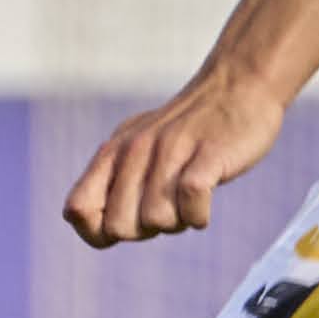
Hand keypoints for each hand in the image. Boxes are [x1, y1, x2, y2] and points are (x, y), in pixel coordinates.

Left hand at [64, 59, 288, 246]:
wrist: (241, 85)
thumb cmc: (190, 131)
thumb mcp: (141, 148)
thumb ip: (111, 182)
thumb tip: (86, 222)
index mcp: (114, 151)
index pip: (77, 209)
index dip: (96, 231)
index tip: (127, 224)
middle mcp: (135, 149)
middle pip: (119, 226)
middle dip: (145, 231)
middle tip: (168, 206)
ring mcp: (171, 150)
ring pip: (156, 220)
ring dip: (178, 221)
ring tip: (190, 197)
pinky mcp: (207, 154)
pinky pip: (190, 203)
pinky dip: (199, 215)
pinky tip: (206, 200)